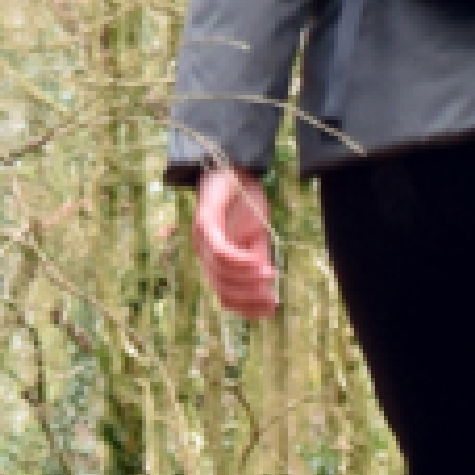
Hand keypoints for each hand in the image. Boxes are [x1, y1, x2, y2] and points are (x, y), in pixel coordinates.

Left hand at [193, 164, 278, 314]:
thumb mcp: (256, 236)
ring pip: (221, 272)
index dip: (247, 307)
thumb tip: (269, 292)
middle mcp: (203, 253)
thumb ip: (258, 262)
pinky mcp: (205, 221)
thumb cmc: (245, 200)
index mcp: (214, 260)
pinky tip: (258, 260)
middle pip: (222, 289)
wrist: (235, 164)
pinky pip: (220, 250)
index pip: (226, 295)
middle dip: (249, 298)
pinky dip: (240, 260)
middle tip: (273, 298)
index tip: (272, 309)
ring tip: (270, 276)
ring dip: (247, 279)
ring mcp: (201, 238)